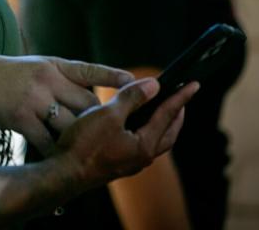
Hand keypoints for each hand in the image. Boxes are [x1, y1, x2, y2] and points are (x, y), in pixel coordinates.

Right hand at [0, 55, 133, 154]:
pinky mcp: (21, 118)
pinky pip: (48, 141)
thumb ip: (63, 77)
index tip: (133, 81)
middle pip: (87, 104)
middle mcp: (47, 79)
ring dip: (79, 139)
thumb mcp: (36, 66)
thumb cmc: (6, 76)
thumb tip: (93, 93)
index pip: (89, 71)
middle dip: (99, 120)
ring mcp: (35, 99)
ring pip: (72, 125)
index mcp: (54, 65)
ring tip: (85, 148)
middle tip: (107, 134)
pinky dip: (56, 150)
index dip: (113, 76)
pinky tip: (59, 156)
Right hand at [55, 78, 198, 187]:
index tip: (194, 85)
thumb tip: (154, 85)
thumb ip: (132, 98)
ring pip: (156, 142)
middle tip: (181, 99)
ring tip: (160, 110)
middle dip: (176, 115)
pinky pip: (141, 146)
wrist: (64, 173)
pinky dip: (146, 132)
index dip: (181, 97)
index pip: (168, 115)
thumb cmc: (84, 144)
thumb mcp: (109, 114)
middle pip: (168, 134)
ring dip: (162, 125)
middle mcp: (142, 157)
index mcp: (144, 145)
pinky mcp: (118, 165)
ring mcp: (130, 163)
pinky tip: (134, 126)